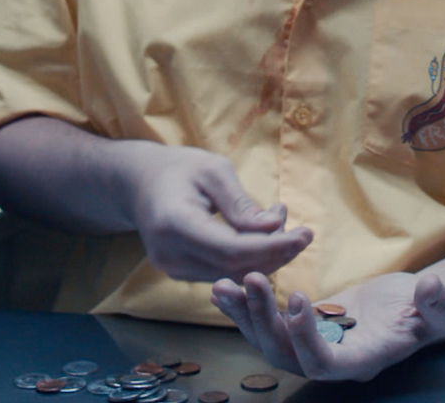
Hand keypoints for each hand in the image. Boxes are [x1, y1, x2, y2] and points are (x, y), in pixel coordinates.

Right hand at [120, 143, 311, 281]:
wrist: (139, 183)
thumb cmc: (178, 168)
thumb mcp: (213, 170)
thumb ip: (241, 204)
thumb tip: (272, 230)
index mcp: (174, 223)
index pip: (232, 249)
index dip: (273, 247)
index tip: (305, 235)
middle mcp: (170, 255)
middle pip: (235, 267)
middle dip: (276, 253)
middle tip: (302, 232)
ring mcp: (172, 269)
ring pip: (232, 275)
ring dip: (266, 256)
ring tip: (281, 224)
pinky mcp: (180, 273)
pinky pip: (223, 272)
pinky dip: (249, 258)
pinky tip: (262, 236)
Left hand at [210, 271, 444, 381]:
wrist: (410, 307)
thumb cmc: (427, 312)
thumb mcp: (441, 310)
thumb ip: (438, 304)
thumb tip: (432, 286)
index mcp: (361, 361)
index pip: (323, 364)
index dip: (305, 338)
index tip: (297, 297)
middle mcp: (331, 361)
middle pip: (286, 356)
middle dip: (263, 320)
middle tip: (250, 279)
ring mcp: (313, 347)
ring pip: (268, 343)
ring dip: (245, 314)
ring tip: (223, 285)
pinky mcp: (301, 328)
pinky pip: (266, 325)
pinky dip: (244, 308)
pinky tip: (224, 287)